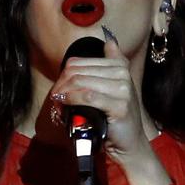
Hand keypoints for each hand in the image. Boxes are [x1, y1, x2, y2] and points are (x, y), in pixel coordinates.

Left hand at [50, 35, 171, 184]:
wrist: (130, 144)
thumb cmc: (115, 117)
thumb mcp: (114, 87)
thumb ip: (110, 63)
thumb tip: (109, 40)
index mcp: (120, 66)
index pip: (80, 62)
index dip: (64, 74)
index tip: (58, 88)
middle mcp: (122, 74)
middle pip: (78, 71)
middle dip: (61, 84)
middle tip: (55, 97)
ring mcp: (123, 89)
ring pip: (80, 82)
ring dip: (63, 93)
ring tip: (58, 103)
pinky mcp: (119, 106)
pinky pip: (87, 96)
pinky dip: (71, 99)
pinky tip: (64, 104)